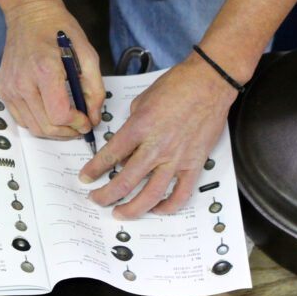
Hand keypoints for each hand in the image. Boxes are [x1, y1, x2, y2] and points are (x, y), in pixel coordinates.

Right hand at [0, 0, 104, 138]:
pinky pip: (21, 119)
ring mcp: (10, 88)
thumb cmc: (58, 30)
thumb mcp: (87, 53)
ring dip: (54, 131)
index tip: (87, 121)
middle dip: (68, 132)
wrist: (28, 14)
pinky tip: (50, 113)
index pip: (59, 115)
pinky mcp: (3, 91)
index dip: (77, 124)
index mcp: (44, 71)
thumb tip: (93, 117)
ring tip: (68, 122)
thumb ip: (94, 88)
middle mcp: (22, 83)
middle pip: (46, 126)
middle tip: (81, 126)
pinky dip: (38, 122)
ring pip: (33, 127)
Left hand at [79, 55, 238, 219]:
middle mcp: (156, 147)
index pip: (109, 156)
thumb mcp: (142, 100)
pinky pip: (181, 193)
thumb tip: (125, 143)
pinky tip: (157, 209)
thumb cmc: (178, 85)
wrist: (210, 82)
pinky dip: (168, 206)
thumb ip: (132, 125)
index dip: (94, 170)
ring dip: (132, 209)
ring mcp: (176, 158)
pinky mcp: (194, 164)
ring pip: (151, 195)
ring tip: (120, 213)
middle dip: (106, 195)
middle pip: (125, 182)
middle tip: (96, 200)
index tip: (85, 178)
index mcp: (139, 128)